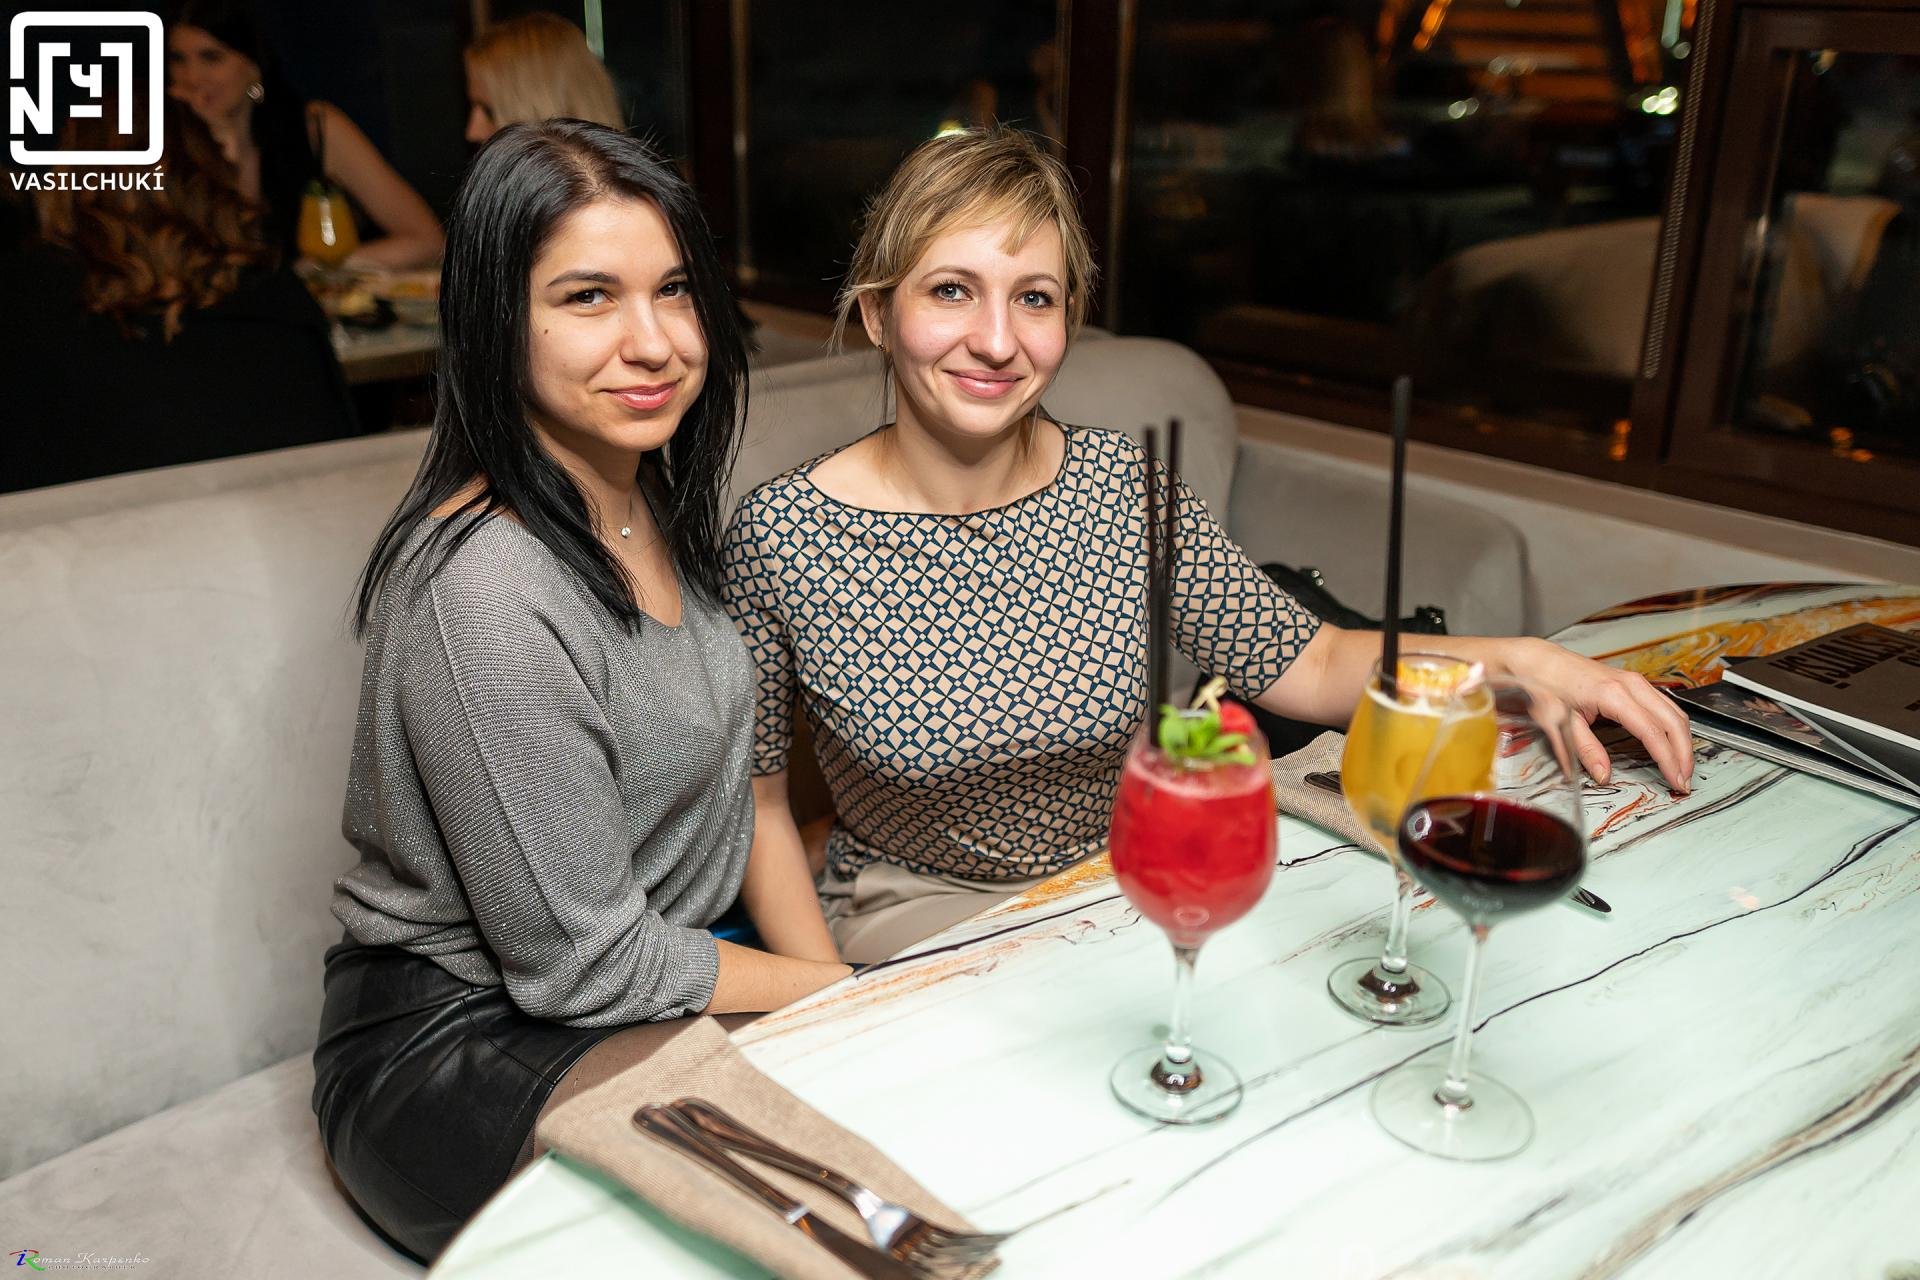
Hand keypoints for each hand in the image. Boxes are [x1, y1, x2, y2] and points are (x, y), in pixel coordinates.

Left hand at [1502, 638, 1694, 791]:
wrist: (1541, 660)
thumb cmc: (1546, 685)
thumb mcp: (1558, 722)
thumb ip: (1583, 750)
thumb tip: (1603, 775)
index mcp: (1613, 695)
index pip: (1652, 732)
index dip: (1668, 759)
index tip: (1675, 780)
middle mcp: (1631, 685)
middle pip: (1673, 722)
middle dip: (1683, 754)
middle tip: (1684, 780)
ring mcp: (1636, 681)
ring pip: (1674, 712)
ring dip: (1683, 741)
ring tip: (1682, 768)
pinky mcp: (1635, 683)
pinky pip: (1665, 705)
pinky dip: (1674, 727)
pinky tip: (1673, 744)